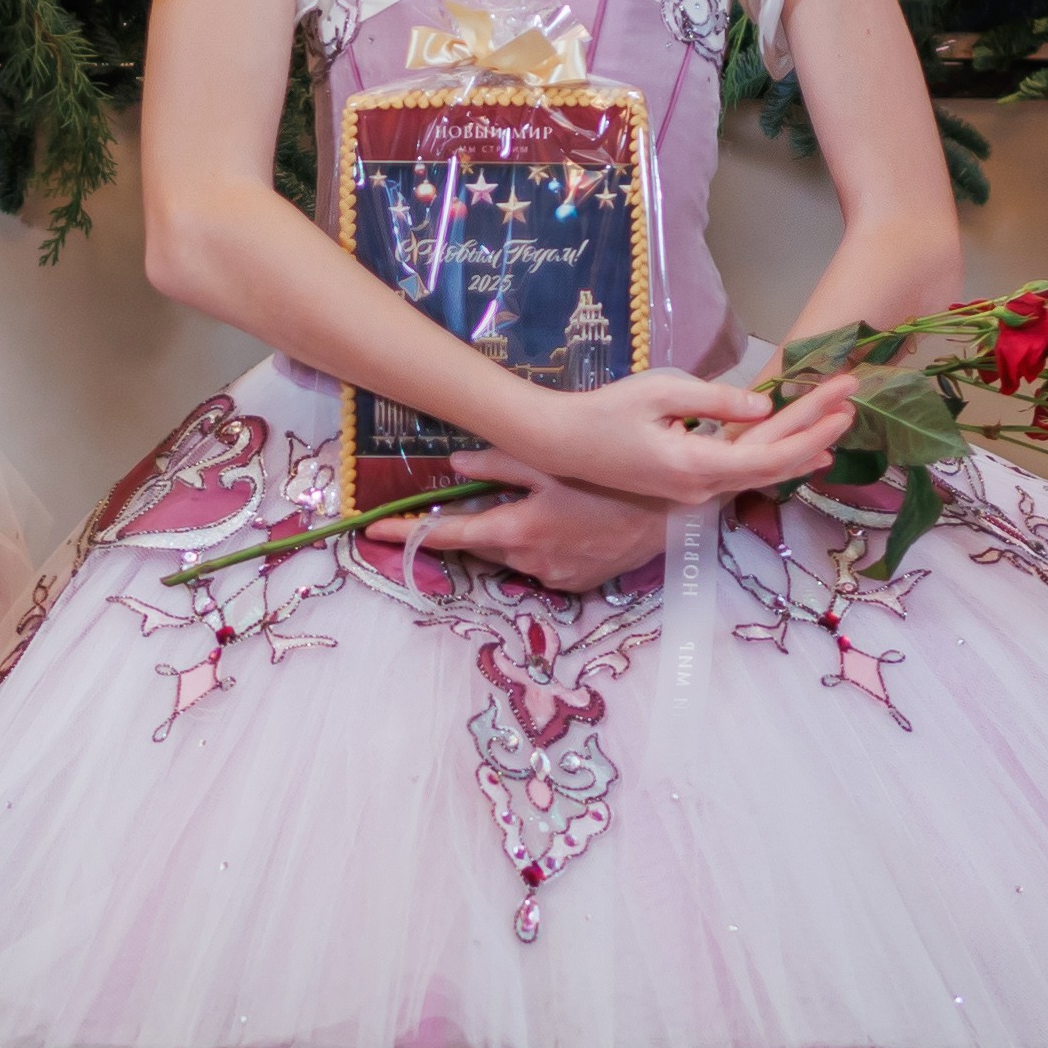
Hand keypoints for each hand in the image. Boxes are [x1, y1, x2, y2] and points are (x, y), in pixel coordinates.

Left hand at [376, 462, 673, 592]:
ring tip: (529, 507)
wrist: (673, 512)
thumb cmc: (612, 478)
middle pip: (479, 548)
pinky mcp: (577, 584)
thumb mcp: (552, 462)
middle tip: (465, 504)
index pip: (450, 536)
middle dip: (466, 529)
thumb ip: (499, 462)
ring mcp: (554, 578)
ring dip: (506, 536)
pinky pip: (540, 566)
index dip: (409, 533)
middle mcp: (530, 562)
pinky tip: (560, 523)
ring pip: (510, 557)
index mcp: (518, 530)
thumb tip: (455, 464)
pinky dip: (536, 547)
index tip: (374, 532)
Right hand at [506, 364, 858, 508]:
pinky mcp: (686, 487)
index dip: (812, 433)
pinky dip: (772, 461)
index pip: (771, 455)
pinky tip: (793, 454)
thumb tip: (764, 405)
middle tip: (853, 405)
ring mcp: (694, 493)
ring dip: (799, 451)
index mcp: (697, 466)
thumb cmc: (605, 412)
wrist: (561, 444)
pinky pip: (741, 476)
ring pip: (760, 475)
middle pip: (774, 467)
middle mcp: (702, 488)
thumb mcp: (661, 393)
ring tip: (836, 431)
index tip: (843, 408)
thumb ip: (716, 401)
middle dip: (817, 436)